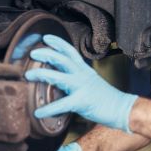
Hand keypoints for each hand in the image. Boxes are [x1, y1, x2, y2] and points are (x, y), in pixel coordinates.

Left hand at [24, 34, 138, 132]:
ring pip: (59, 77)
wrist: (122, 109)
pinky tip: (38, 112)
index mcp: (85, 70)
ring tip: (28, 76)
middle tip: (32, 53)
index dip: (58, 43)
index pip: (71, 51)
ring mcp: (82, 87)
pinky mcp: (82, 101)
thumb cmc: (106, 98)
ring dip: (42, 74)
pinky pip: (61, 104)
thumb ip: (76, 81)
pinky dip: (48, 108)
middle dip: (46, 53)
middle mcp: (83, 75)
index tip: (46, 38)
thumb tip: (59, 84)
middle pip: (63, 59)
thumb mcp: (91, 83)